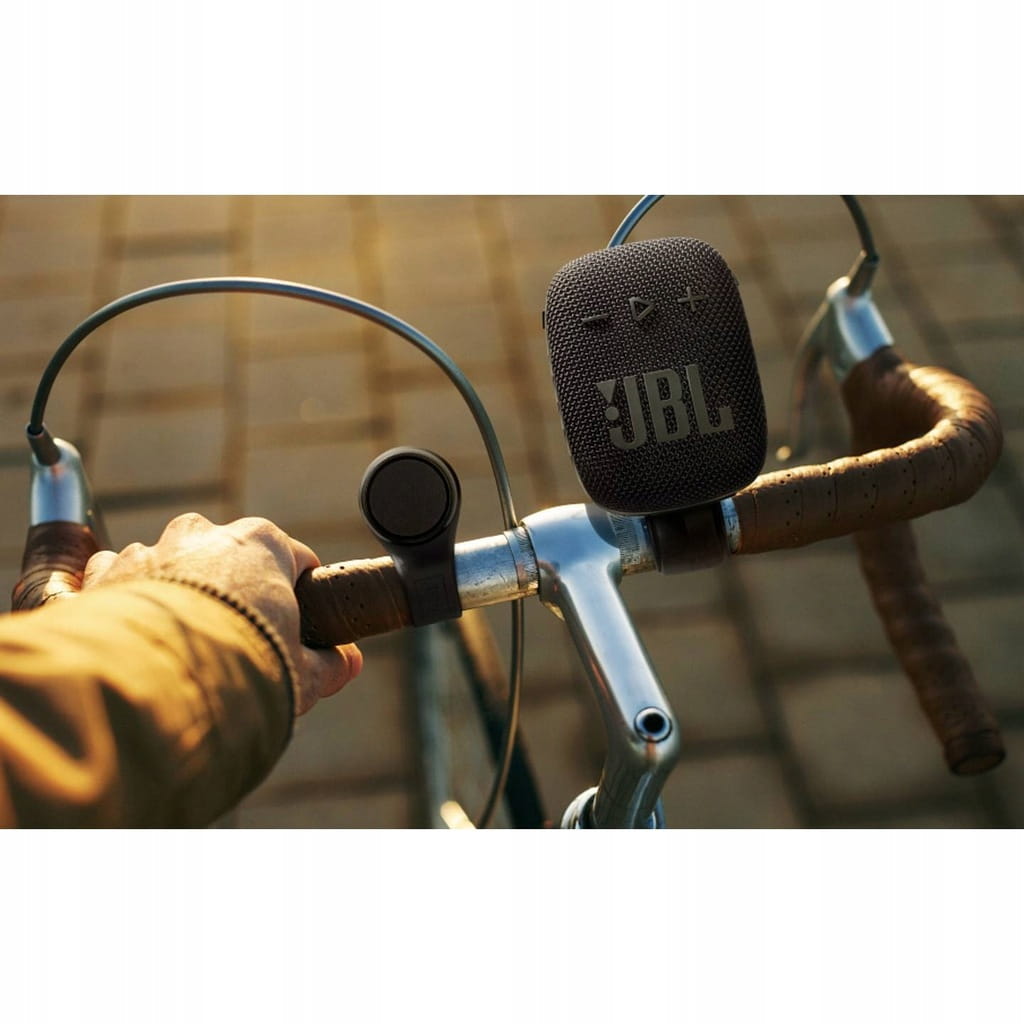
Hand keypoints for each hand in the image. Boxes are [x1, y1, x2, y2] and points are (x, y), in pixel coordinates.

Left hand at [82, 513, 361, 715]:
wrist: (154, 688)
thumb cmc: (242, 669)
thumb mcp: (304, 673)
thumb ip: (331, 662)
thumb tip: (347, 662)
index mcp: (262, 543)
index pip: (295, 559)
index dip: (302, 593)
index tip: (298, 623)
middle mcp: (204, 534)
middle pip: (230, 558)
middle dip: (234, 591)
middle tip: (237, 641)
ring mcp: (151, 549)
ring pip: (172, 565)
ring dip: (179, 594)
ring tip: (181, 646)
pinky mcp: (105, 574)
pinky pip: (120, 579)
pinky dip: (129, 601)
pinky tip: (138, 639)